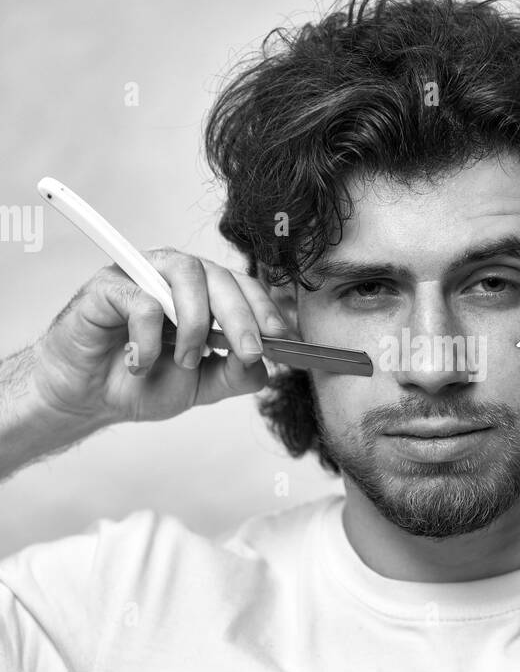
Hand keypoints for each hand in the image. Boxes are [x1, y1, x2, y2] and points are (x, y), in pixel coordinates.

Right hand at [30, 249, 281, 424]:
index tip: (279, 338)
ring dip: (195, 324)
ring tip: (184, 361)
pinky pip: (143, 300)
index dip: (264, 308)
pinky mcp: (110, 285)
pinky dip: (149, 337)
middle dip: (241, 317)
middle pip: (221, 277)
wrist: (88, 398)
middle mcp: (176, 277)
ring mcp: (143, 274)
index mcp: (203, 294)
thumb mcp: (201, 386)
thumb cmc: (142, 383)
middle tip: (246, 352)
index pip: (243, 286)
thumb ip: (236, 375)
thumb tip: (264, 363)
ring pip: (187, 275)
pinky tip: (141, 361)